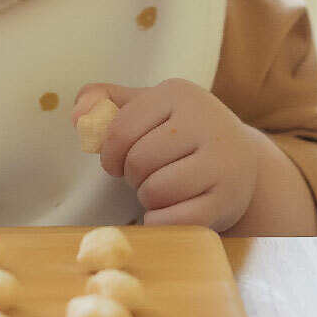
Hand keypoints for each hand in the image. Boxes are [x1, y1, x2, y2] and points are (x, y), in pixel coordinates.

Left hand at [72, 79, 259, 229]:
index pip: (120, 130)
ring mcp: (222, 163)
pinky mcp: (228, 199)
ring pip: (156, 191)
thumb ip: (101, 100)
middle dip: (132, 175)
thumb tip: (76, 119)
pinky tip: (169, 212)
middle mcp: (206, 123)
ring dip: (147, 198)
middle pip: (138, 161)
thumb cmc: (178, 131)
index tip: (118, 160)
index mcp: (178, 94)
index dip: (109, 153)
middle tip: (145, 175)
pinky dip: (161, 222)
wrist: (239, 160)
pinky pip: (176, 220)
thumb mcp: (144, 105)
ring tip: (160, 189)